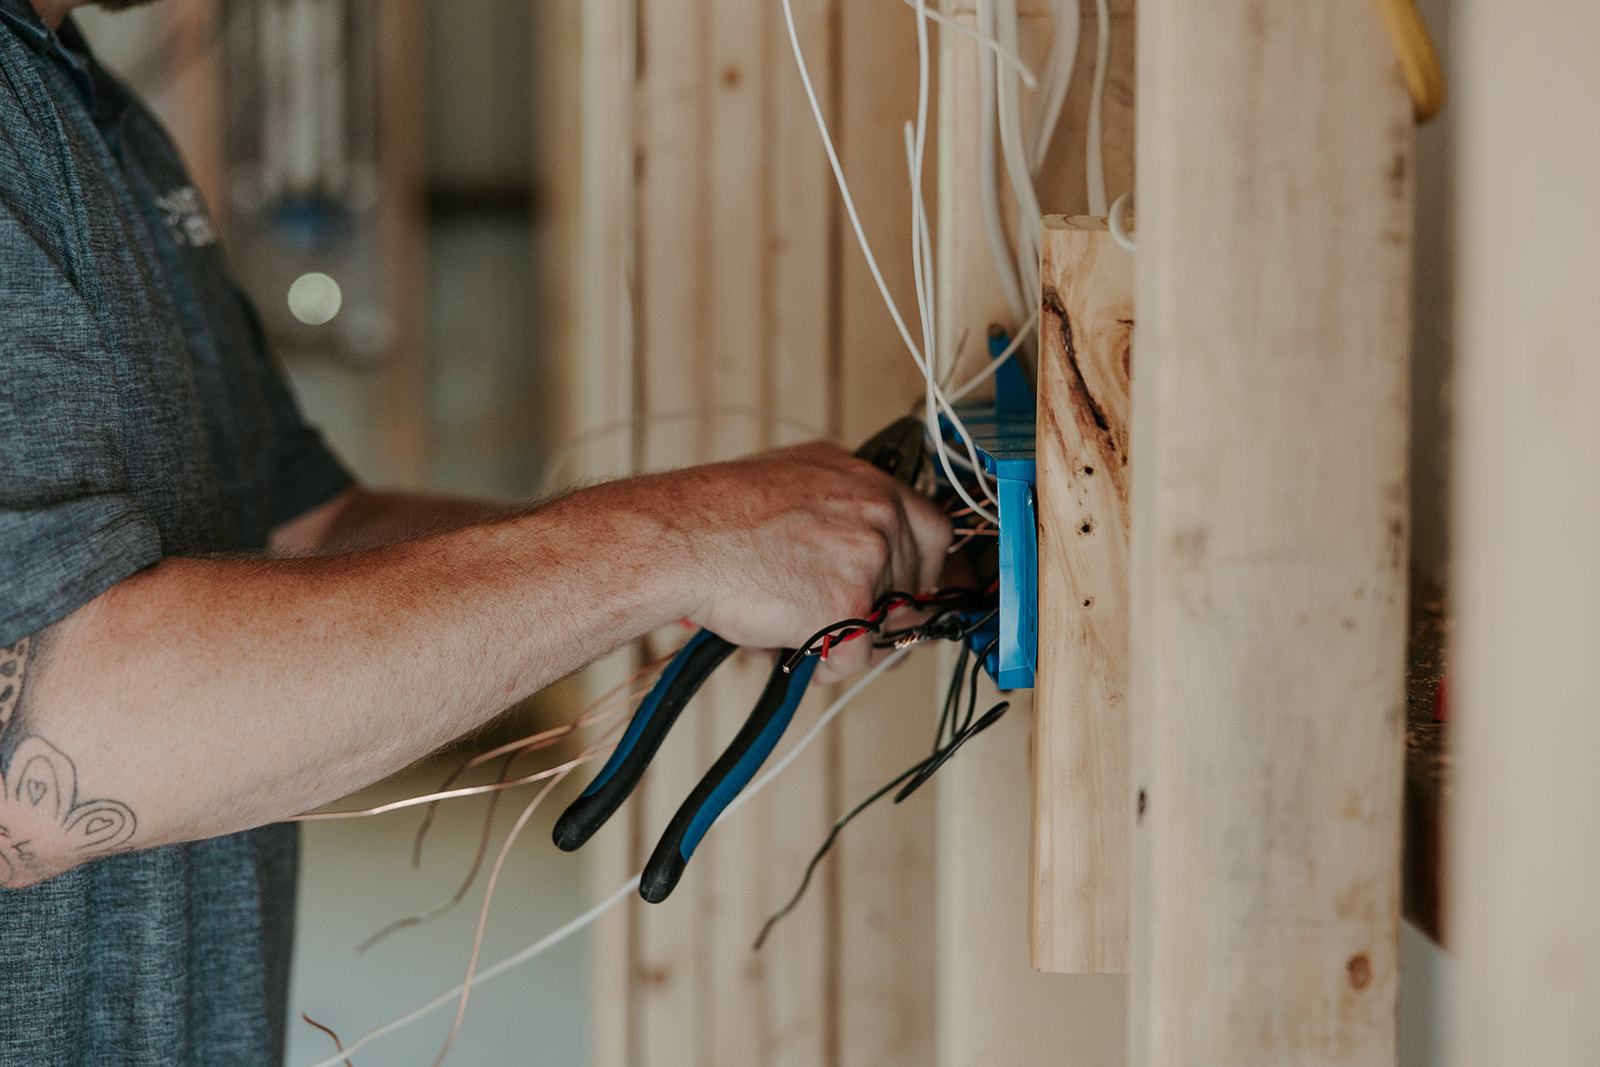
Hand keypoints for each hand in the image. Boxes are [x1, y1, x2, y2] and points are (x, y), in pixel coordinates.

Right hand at [645, 441, 951, 678]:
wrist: (684, 537)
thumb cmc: (719, 515)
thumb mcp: (795, 483)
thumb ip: (841, 510)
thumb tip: (863, 551)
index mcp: (867, 481)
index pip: (936, 531)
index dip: (925, 571)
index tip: (915, 594)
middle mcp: (878, 513)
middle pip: (915, 588)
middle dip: (877, 616)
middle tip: (834, 623)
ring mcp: (871, 558)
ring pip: (882, 628)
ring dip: (840, 640)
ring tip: (788, 622)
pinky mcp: (851, 605)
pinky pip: (852, 658)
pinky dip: (818, 664)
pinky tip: (780, 637)